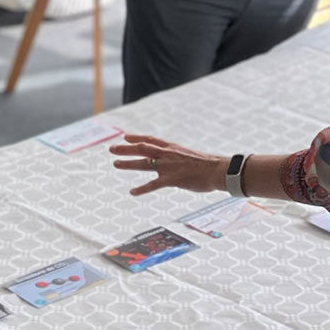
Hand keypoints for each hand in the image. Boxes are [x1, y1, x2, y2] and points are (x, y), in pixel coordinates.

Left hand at [109, 134, 229, 195]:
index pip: (151, 140)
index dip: (137, 137)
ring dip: (128, 164)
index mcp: (173, 148)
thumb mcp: (190, 156)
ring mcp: (168, 166)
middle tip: (112, 149)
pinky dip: (141, 189)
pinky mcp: (172, 179)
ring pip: (143, 163)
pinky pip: (153, 184)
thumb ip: (179, 158)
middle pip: (142, 149)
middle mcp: (168, 154)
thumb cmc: (208, 165)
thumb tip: (176, 162)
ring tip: (115, 164)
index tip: (126, 136)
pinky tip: (132, 192)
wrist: (218, 170)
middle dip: (126, 149)